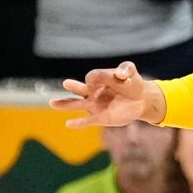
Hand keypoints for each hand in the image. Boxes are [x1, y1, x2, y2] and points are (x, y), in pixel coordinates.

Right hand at [50, 61, 164, 127]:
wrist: (141, 99)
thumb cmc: (133, 83)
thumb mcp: (131, 72)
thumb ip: (126, 69)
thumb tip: (120, 74)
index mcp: (99, 79)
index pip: (93, 76)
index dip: (103, 76)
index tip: (122, 77)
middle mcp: (93, 92)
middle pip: (80, 89)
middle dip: (74, 86)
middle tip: (66, 83)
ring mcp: (95, 105)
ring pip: (77, 105)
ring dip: (65, 104)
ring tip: (52, 103)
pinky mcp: (99, 118)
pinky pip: (86, 121)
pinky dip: (78, 123)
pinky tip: (68, 123)